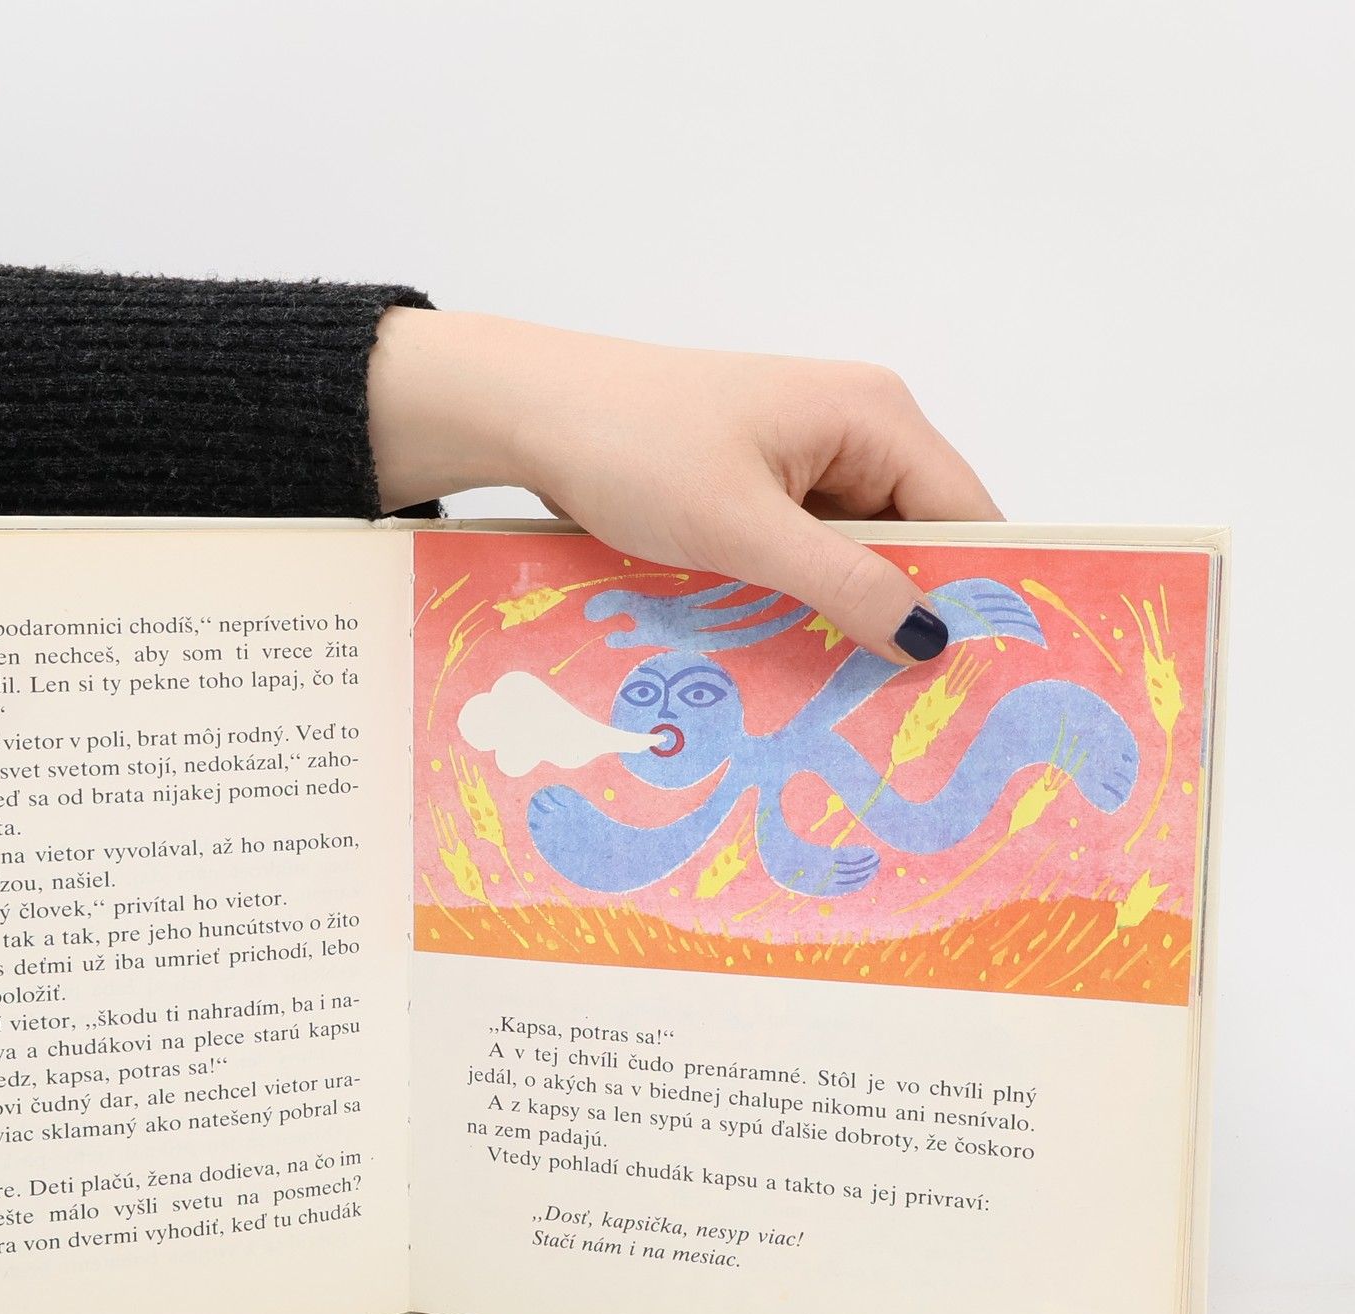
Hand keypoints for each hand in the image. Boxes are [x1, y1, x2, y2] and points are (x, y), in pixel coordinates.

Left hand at [367, 308, 1002, 667]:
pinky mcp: (759, 480)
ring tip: (851, 695)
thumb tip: (931, 640)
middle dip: (906, 614)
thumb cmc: (634, 449)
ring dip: (848, 612)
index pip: (965, 514)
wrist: (533, 412)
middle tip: (905, 709)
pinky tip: (793, 652)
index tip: (972, 681)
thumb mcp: (743, 529)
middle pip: (915, 537)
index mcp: (874, 415)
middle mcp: (856, 426)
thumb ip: (842, 585)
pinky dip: (803, 596)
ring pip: (857, 552)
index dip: (974, 594)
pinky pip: (806, 550)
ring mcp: (805, 454)